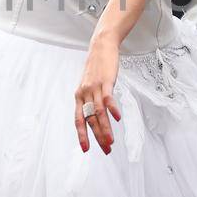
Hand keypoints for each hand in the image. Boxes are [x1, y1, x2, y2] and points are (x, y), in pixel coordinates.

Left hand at [74, 33, 121, 153]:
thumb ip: (91, 100)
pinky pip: (108, 98)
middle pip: (90, 120)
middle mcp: (84, 94)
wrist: (101, 46)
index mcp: (79, 96)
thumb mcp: (89, 85)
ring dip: (105, 128)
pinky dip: (113, 109)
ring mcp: (94, 88)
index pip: (78, 120)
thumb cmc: (96, 68)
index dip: (82, 135)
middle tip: (106, 149)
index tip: (86, 149)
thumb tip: (95, 116)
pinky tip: (118, 118)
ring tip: (111, 141)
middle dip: (98, 137)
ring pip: (99, 112)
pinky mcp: (105, 81)